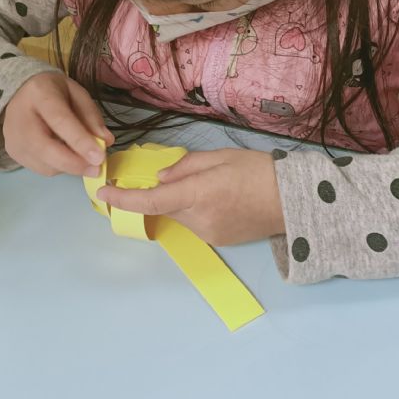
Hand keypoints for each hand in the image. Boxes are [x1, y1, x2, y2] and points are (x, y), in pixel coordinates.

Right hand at [3, 70, 114, 176]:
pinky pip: (42, 169)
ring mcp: (14, 138)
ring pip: (46, 164)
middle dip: (75, 163)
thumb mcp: (77, 94)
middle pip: (46, 148)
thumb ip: (91, 116)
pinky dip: (59, 167)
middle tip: (97, 169)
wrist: (20, 94)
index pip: (59, 121)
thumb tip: (105, 141)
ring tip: (81, 155)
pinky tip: (64, 154)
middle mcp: (20, 118)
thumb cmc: (53, 93)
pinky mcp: (13, 153)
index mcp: (39, 94)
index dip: (80, 141)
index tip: (99, 157)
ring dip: (70, 166)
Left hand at [98, 148, 284, 245]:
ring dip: (185, 201)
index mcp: (198, 194)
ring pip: (181, 215)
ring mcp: (208, 234)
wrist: (295, 201)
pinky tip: (223, 201)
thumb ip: (184, 167)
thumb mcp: (220, 158)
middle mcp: (199, 219)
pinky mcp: (218, 241)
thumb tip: (160, 178)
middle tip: (193, 175)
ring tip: (218, 187)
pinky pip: (196, 224)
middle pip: (166, 206)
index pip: (150, 201)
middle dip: (169, 191)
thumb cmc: (260, 171)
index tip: (103, 194)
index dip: (123, 199)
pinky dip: (198, 211)